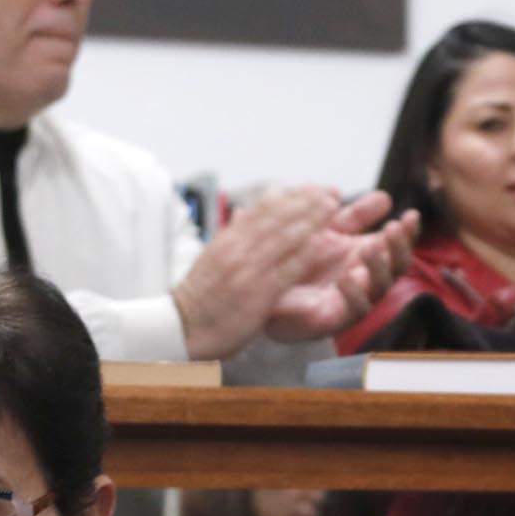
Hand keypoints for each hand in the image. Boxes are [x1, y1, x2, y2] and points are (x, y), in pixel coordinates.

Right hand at [173, 184, 340, 358]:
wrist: (182, 327)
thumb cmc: (201, 298)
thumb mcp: (211, 258)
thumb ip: (231, 236)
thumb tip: (243, 212)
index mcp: (227, 240)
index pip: (262, 210)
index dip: (290, 197)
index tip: (312, 188)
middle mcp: (237, 250)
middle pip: (276, 218)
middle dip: (306, 202)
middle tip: (331, 192)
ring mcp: (248, 271)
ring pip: (283, 238)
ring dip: (311, 221)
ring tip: (332, 207)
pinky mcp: (257, 295)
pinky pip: (286, 271)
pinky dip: (307, 256)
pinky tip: (325, 245)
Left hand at [262, 190, 415, 342]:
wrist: (260, 286)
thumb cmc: (295, 258)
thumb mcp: (326, 229)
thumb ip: (354, 216)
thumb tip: (385, 198)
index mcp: (365, 256)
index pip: (396, 245)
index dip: (408, 232)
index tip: (411, 215)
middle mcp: (365, 278)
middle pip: (397, 267)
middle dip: (399, 248)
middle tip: (393, 228)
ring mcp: (352, 300)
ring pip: (381, 288)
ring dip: (380, 267)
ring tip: (372, 247)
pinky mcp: (334, 319)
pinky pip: (354, 311)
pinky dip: (354, 294)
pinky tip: (347, 277)